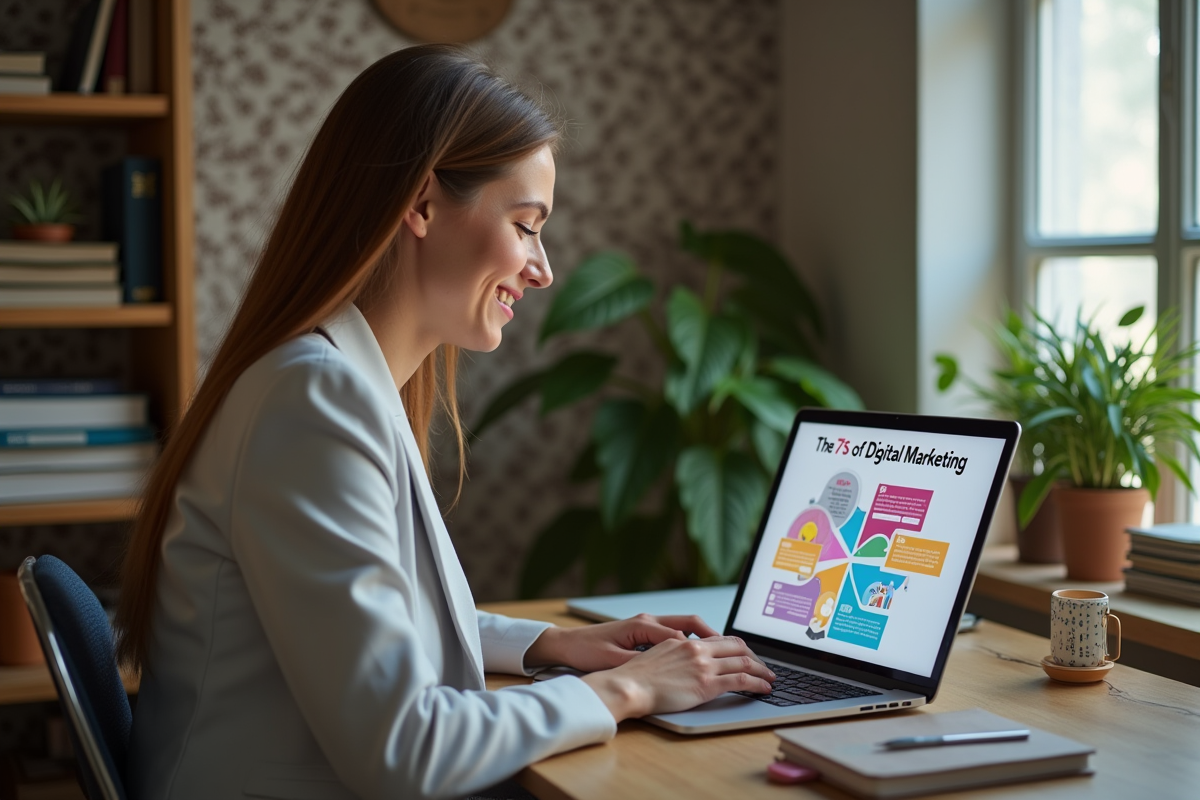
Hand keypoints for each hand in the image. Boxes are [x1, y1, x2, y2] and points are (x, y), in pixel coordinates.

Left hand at [525, 614, 718, 672]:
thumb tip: (664, 666)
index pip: (680, 634)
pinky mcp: (643, 631)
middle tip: (735, 651)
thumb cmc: (586, 651)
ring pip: (685, 626)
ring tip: (723, 652)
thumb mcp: (612, 660)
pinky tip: (698, 654)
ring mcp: (646, 624)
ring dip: (704, 637)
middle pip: (690, 623)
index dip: (700, 648)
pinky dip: (691, 640)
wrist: (566, 644)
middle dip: (713, 636)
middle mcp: (648, 620)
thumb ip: (638, 661)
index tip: (717, 661)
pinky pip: (675, 632)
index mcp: (642, 625)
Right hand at [581, 636, 775, 721]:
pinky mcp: (707, 683)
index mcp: (684, 641)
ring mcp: (703, 665)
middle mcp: (697, 649)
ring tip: (770, 679)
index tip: (746, 655)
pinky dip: (758, 683)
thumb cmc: (635, 677)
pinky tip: (764, 689)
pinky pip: (741, 681)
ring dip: (761, 671)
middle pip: (737, 647)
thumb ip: (673, 654)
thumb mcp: (655, 656)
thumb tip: (683, 663)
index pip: (719, 639)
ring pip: (744, 662)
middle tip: (764, 667)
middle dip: (755, 657)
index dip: (737, 647)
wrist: (628, 686)